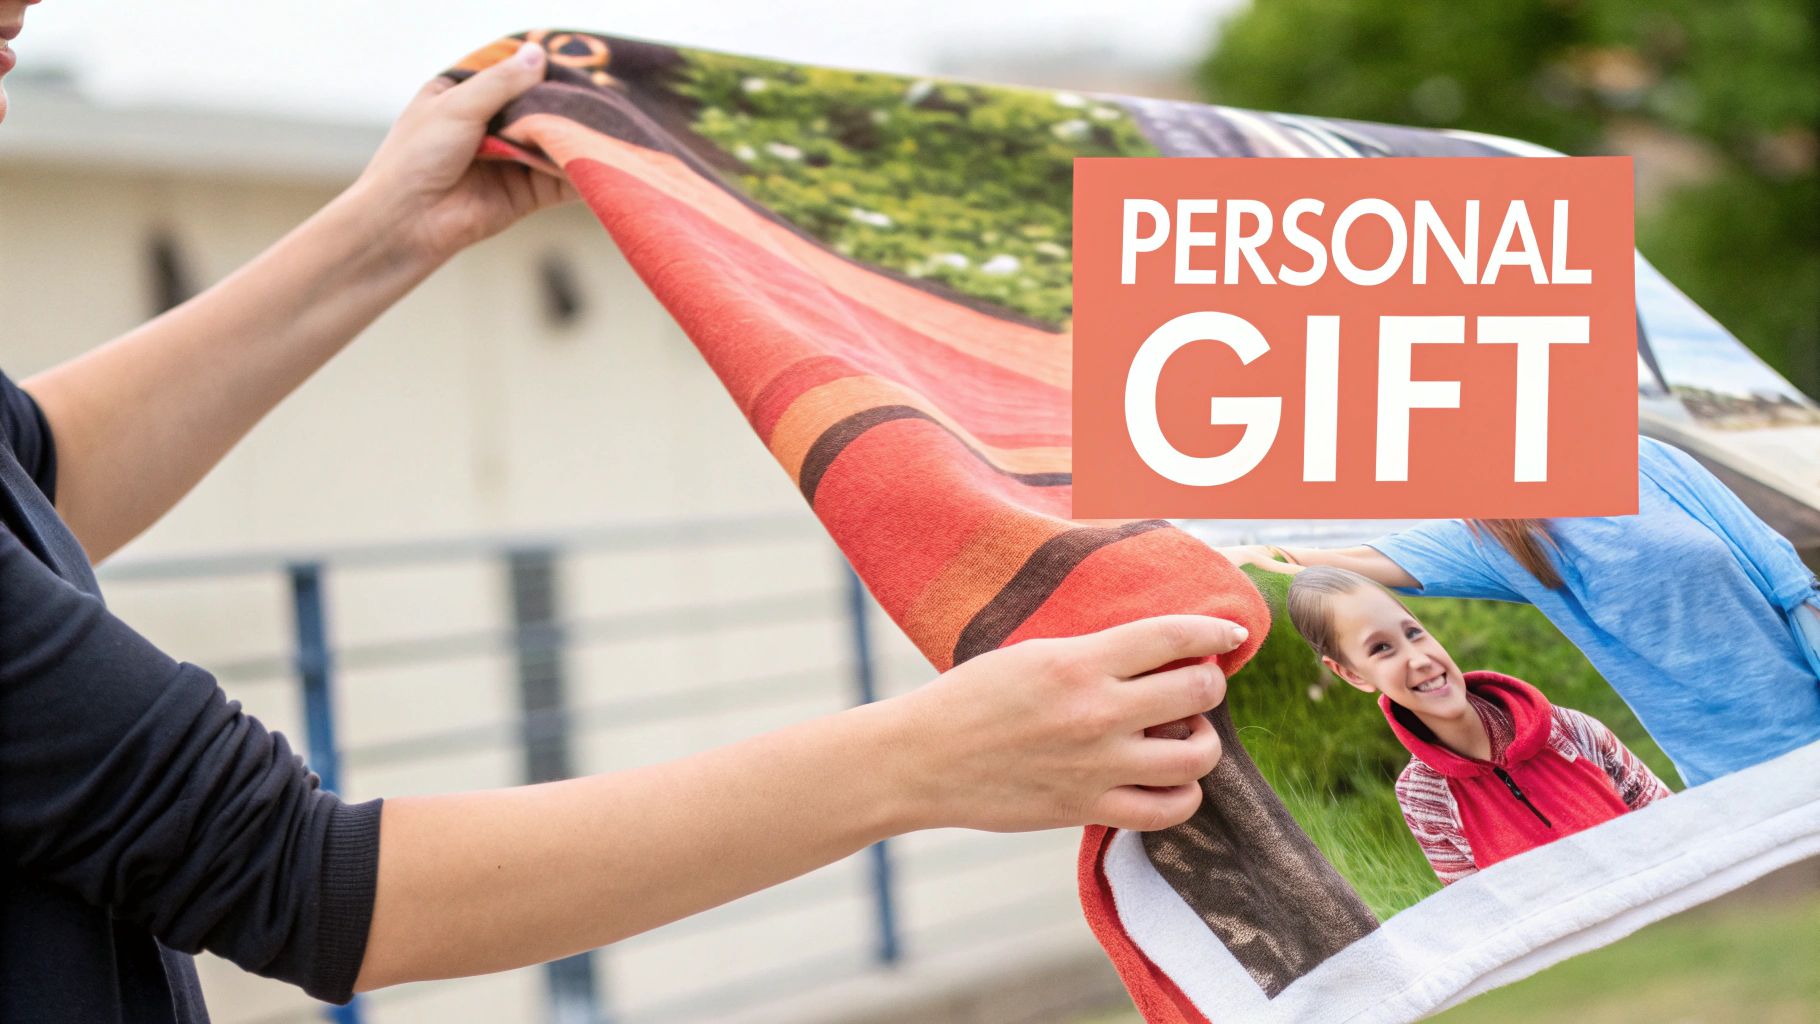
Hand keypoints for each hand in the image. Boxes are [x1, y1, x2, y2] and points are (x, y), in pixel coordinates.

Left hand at [347, 41, 576, 264]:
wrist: (408, 222)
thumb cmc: (417, 157)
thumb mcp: (457, 106)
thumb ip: (502, 83)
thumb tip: (539, 55)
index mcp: (462, 96)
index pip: (508, 75)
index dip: (536, 71)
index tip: (568, 67)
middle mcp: (488, 126)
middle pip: (535, 109)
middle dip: (561, 105)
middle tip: (595, 97)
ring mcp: (508, 161)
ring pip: (550, 143)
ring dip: (572, 137)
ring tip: (604, 127)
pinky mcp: (524, 194)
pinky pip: (557, 179)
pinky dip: (577, 172)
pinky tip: (598, 160)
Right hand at [888, 615, 1245, 832]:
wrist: (922, 760)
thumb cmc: (971, 698)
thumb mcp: (1032, 654)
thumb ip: (1094, 654)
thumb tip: (1155, 655)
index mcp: (1078, 663)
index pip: (1172, 637)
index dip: (1215, 631)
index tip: (1233, 632)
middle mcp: (1097, 713)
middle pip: (1198, 692)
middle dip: (1209, 683)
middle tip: (1196, 684)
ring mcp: (1097, 767)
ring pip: (1197, 756)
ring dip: (1202, 741)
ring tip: (1184, 734)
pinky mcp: (1089, 809)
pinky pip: (1169, 810)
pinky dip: (1183, 794)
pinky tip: (1169, 780)